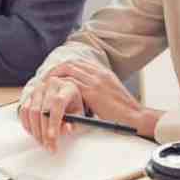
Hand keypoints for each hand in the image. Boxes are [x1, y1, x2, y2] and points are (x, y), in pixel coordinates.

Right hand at [19, 76, 85, 151]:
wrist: (63, 94)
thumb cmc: (73, 106)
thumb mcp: (79, 115)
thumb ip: (75, 124)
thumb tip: (66, 129)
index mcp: (67, 87)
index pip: (57, 103)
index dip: (54, 121)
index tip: (53, 137)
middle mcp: (50, 85)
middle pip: (42, 110)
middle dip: (45, 132)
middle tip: (49, 147)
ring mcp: (37, 88)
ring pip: (31, 112)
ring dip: (36, 131)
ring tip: (43, 142)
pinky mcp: (27, 94)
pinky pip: (23, 111)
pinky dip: (28, 125)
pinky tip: (35, 134)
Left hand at [47, 60, 162, 137]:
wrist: (136, 116)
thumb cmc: (125, 111)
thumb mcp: (111, 95)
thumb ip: (99, 90)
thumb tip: (84, 95)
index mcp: (103, 73)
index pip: (78, 63)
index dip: (64, 68)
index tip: (54, 75)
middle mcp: (99, 73)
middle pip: (70, 64)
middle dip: (55, 70)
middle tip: (44, 79)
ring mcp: (96, 81)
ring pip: (67, 71)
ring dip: (53, 77)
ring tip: (44, 86)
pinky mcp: (93, 92)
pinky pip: (70, 84)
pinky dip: (59, 87)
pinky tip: (51, 94)